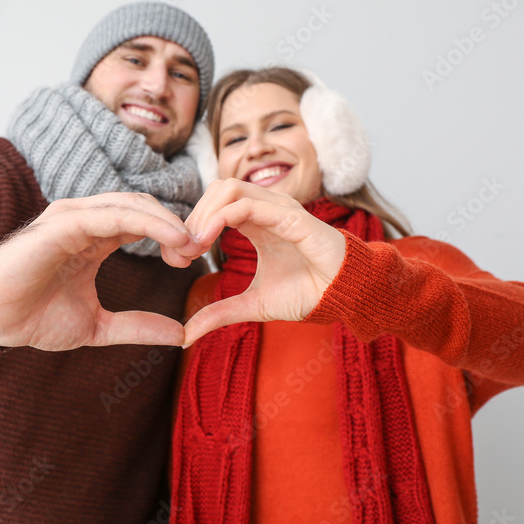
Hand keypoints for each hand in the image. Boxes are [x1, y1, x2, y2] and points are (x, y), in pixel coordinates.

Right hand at [0, 193, 202, 350]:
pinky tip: (172, 238)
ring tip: (191, 244)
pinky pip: (112, 213)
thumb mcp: (97, 327)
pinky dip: (146, 222)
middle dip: (177, 226)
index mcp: (96, 238)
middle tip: (200, 251)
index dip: (175, 236)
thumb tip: (181, 334)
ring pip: (133, 204)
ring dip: (168, 221)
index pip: (146, 221)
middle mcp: (86, 221)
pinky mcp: (61, 223)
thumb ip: (137, 326)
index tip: (195, 260)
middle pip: (145, 207)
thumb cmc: (32, 318)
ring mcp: (73, 218)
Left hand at [182, 179, 346, 346]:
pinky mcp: (292, 218)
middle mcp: (267, 209)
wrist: (345, 297)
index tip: (178, 258)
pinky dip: (222, 217)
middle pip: (217, 189)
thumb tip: (185, 335)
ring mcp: (280, 209)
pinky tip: (208, 240)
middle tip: (181, 252)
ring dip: (204, 213)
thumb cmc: (307, 293)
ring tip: (194, 245)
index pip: (215, 203)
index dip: (192, 225)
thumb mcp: (253, 305)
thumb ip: (219, 313)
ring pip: (229, 188)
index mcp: (257, 222)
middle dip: (193, 216)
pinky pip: (249, 204)